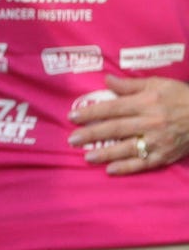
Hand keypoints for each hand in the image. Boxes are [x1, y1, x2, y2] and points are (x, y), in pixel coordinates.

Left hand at [68, 73, 188, 174]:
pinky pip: (144, 163)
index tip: (72, 117)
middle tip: (72, 139)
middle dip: (92, 134)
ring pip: (128, 148)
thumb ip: (130, 84)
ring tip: (87, 157)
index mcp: (146, 103)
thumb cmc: (180, 96)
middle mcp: (151, 122)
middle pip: (116, 129)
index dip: (92, 113)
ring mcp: (159, 141)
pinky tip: (110, 170)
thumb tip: (106, 80)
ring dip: (106, 153)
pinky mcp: (166, 155)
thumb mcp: (158, 84)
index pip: (113, 108)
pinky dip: (127, 167)